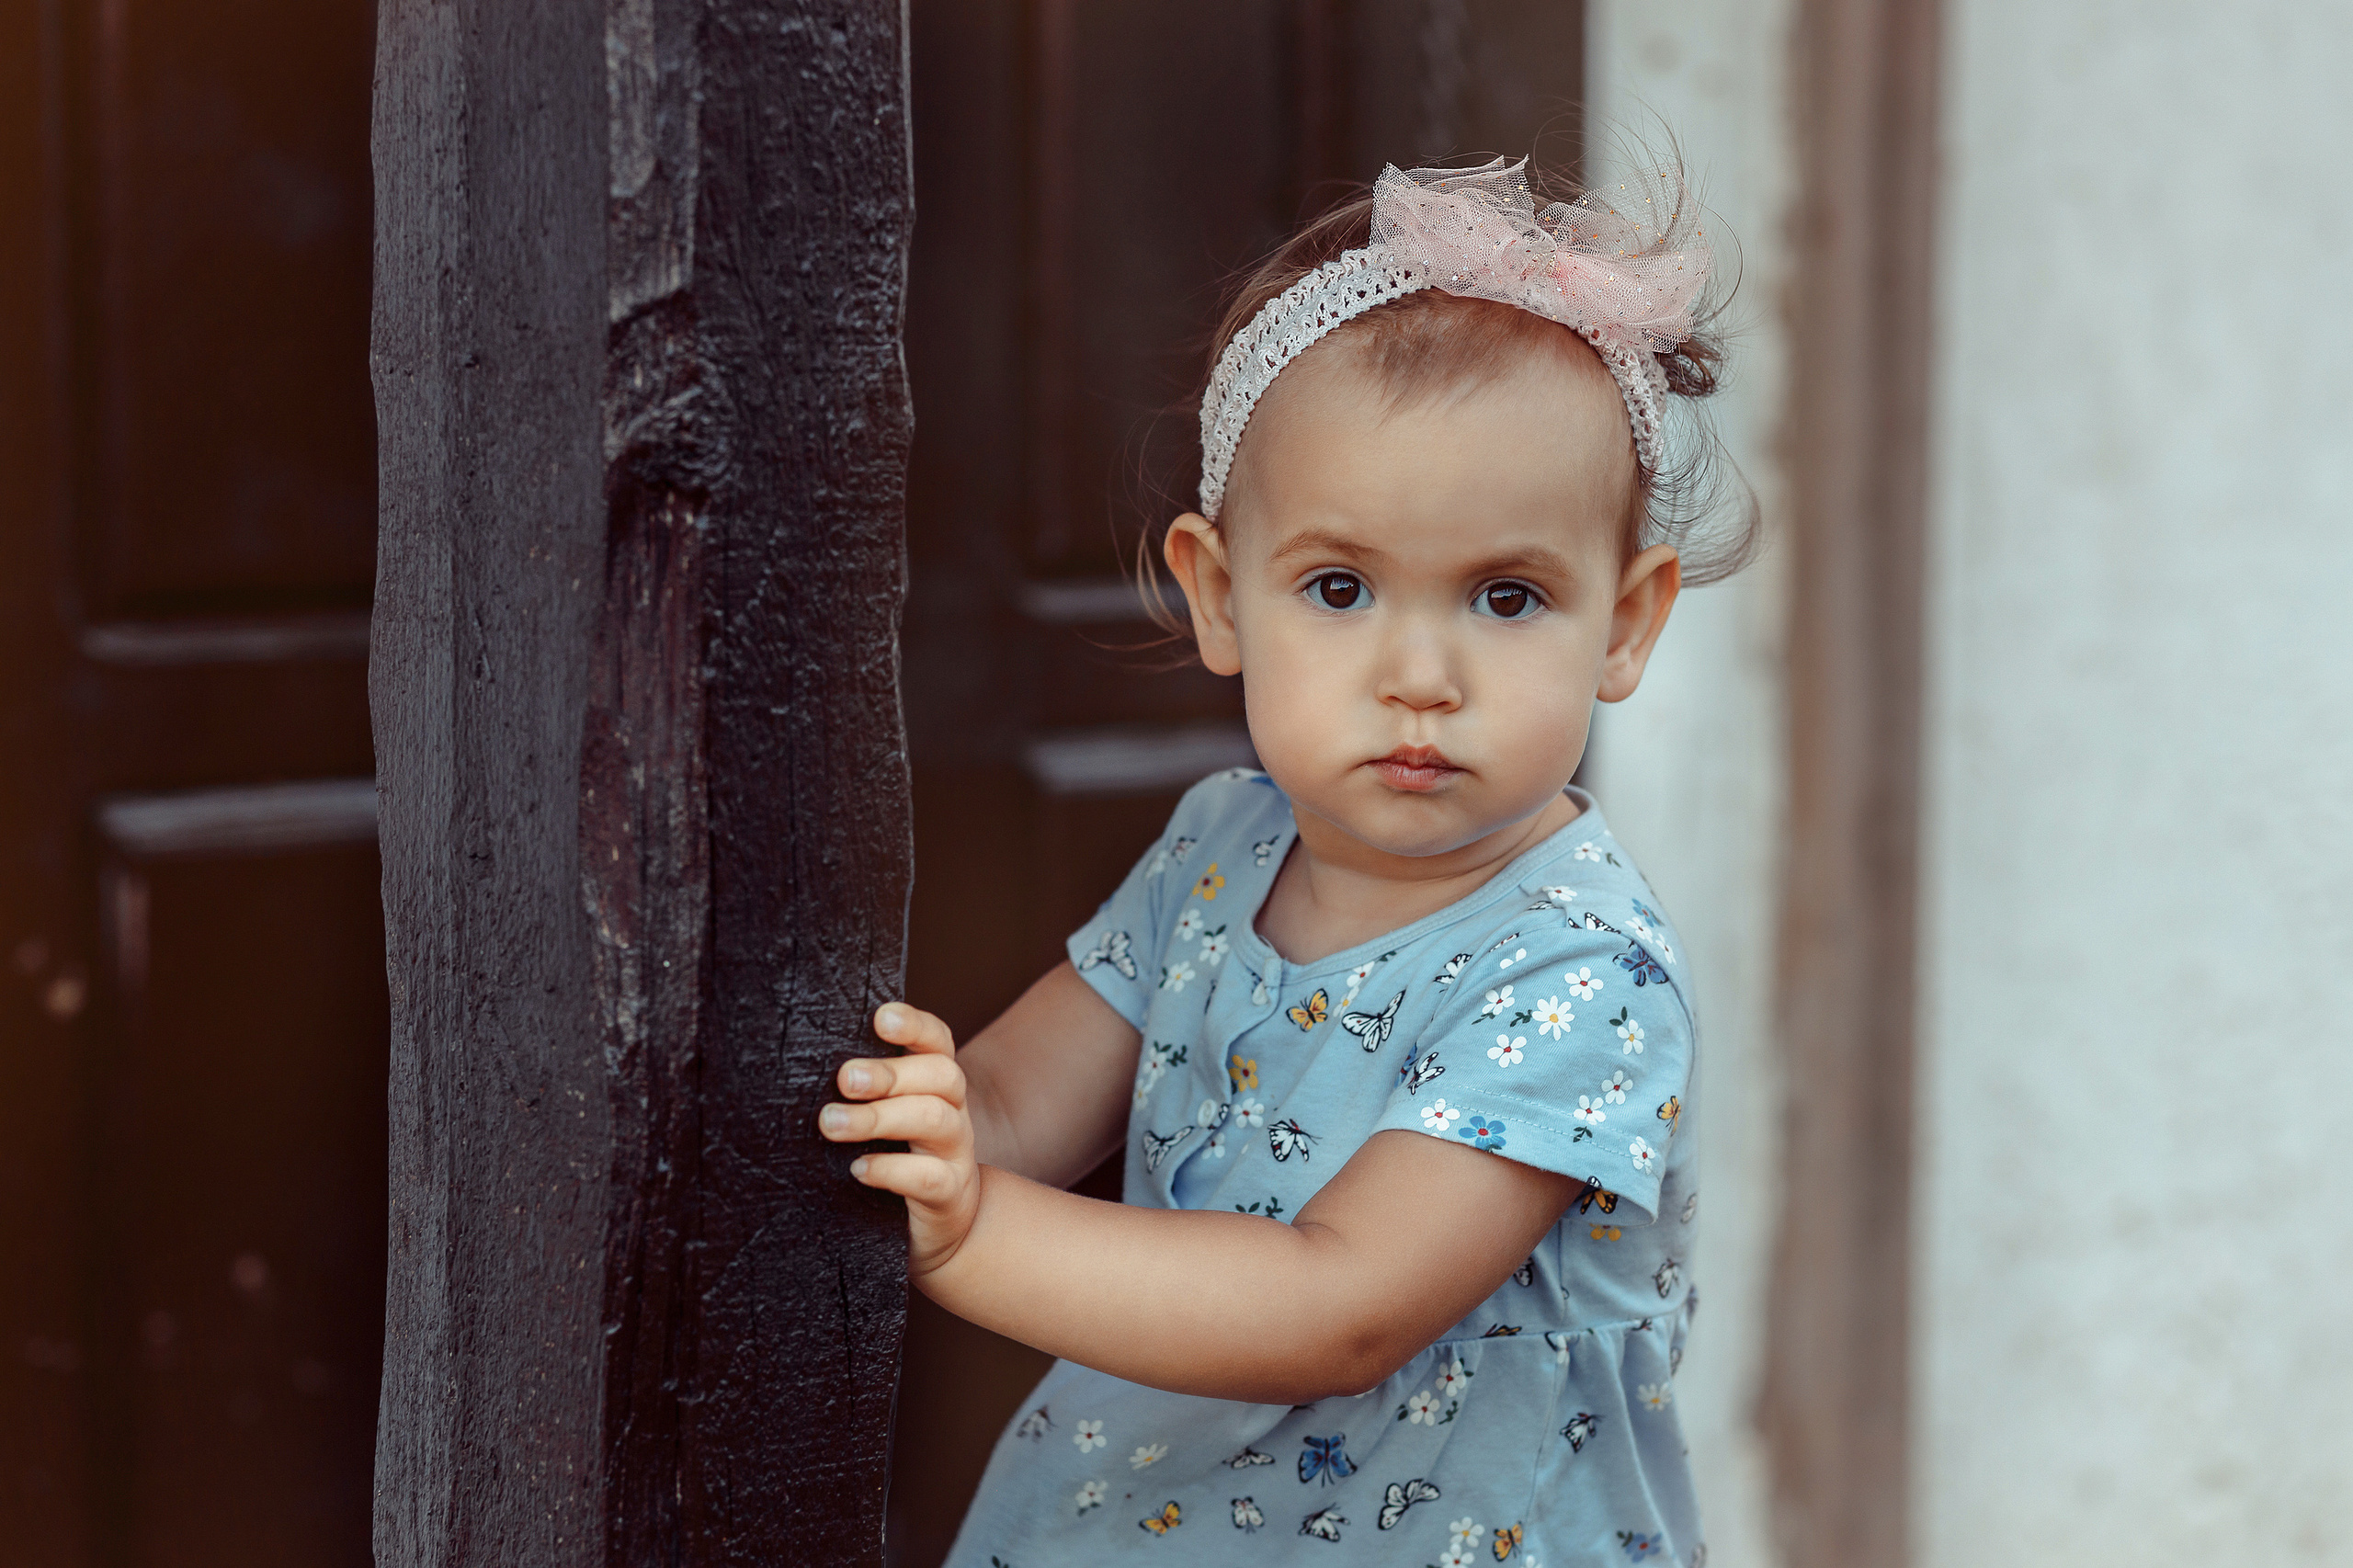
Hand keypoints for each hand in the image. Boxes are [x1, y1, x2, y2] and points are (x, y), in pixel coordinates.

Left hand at [823, 1002, 979, 1275]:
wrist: (940, 1229)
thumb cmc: (896, 1159)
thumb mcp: (886, 1116)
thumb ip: (862, 1090)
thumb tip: (800, 1064)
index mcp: (936, 1084)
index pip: (938, 1041)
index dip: (915, 1025)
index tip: (880, 1018)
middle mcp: (954, 1111)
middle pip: (942, 1074)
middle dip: (890, 1073)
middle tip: (845, 1079)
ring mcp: (957, 1153)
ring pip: (936, 1119)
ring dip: (880, 1117)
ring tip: (831, 1124)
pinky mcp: (950, 1195)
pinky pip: (929, 1177)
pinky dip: (891, 1170)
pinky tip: (857, 1169)